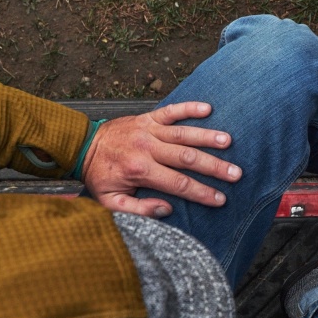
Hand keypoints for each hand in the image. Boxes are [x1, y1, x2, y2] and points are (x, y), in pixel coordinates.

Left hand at [81, 102, 241, 217]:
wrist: (81, 146)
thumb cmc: (100, 176)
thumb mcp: (111, 202)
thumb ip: (138, 209)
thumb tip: (166, 209)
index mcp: (139, 170)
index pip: (178, 184)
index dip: (201, 192)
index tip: (220, 199)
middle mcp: (146, 148)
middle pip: (187, 158)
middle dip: (214, 167)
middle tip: (236, 174)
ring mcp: (148, 130)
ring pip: (183, 133)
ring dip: (208, 137)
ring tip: (229, 142)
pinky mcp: (147, 117)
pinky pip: (171, 111)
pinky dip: (189, 108)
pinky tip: (208, 108)